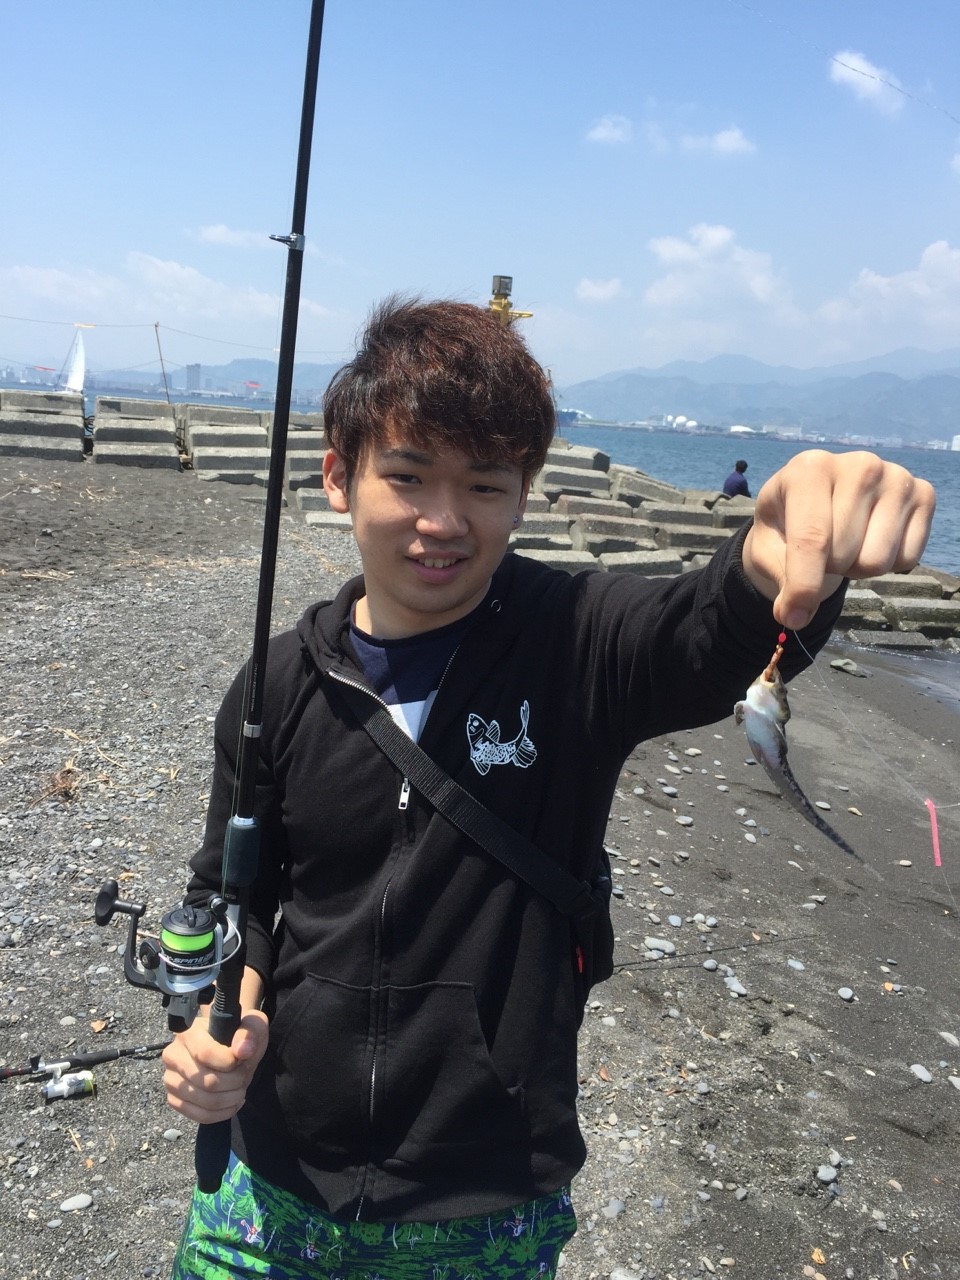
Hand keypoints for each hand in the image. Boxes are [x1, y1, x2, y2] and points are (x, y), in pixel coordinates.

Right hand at [162, 1003, 268, 1125]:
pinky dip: (222, 1113)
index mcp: (188, 1034)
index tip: (243, 1060)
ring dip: (231, 1098)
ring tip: (240, 1087)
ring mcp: (171, 1080)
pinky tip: (232, 1101)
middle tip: (244, 1074)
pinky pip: (200, 1116)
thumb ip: (250, 1031)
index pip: (206, 1054)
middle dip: (235, 1082)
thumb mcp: (251, 1023)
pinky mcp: (174, 1100)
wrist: (228, 1048)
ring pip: (206, 1102)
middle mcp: (173, 1056)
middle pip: (208, 1082)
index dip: (231, 1063)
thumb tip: (243, 1050)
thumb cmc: (238, 1033)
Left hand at [742, 449, 935, 628]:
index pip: (812, 539)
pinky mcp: (923, 494)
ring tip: (846, 543)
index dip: (803, 585)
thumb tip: (795, 617)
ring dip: (856, 568)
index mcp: (809, 468)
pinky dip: (888, 564)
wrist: (817, 502)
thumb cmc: (787, 524)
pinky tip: (871, 538)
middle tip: (821, 550)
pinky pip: (908, 559)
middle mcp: (858, 464)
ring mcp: (896, 477)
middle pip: (845, 555)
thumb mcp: (768, 547)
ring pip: (877, 561)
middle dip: (828, 568)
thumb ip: (780, 580)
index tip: (794, 615)